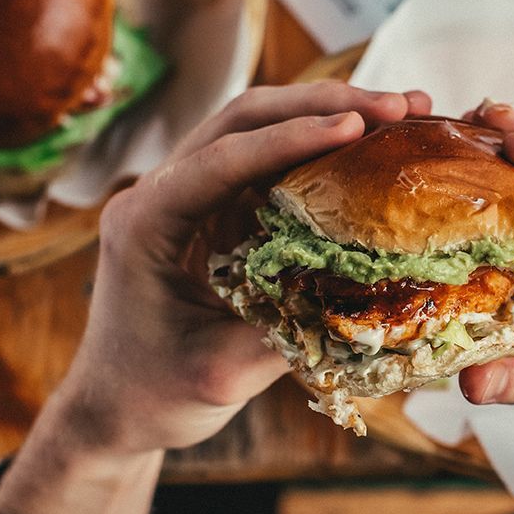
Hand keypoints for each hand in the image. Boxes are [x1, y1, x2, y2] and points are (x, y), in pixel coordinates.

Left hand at [0, 83, 429, 513]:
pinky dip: (319, 147)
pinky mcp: (214, 210)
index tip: (356, 127)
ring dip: (326, 113)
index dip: (291, 138)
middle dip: (323, 104)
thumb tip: (368, 294)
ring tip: (399, 110)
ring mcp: (188, 196)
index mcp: (145, 222)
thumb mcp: (221, 373)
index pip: (221, 159)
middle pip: (243, 118)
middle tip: (398, 104)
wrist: (114, 408)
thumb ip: (288, 329)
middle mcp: (160, 192)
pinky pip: (268, 161)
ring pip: (257, 127)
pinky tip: (370, 146)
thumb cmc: (153, 394)